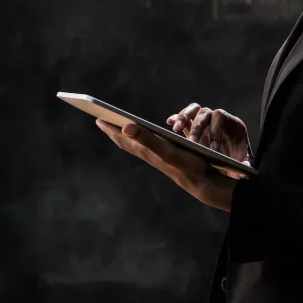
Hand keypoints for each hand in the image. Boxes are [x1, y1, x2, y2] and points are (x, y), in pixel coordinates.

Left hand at [95, 119, 238, 211]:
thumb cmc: (186, 165)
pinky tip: (145, 139)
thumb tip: (125, 127)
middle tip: (103, 121)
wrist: (204, 183)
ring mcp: (158, 157)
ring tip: (119, 129)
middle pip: (127, 142)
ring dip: (126, 137)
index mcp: (146, 150)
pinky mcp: (167, 158)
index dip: (110, 129)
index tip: (98, 119)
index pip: (123, 138)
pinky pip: (148, 148)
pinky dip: (141, 140)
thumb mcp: (166, 150)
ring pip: (136, 145)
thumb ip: (146, 138)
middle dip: (114, 131)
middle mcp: (149, 154)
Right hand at [166, 103, 254, 179]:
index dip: (215, 130)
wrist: (232, 161)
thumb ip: (246, 164)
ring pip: (193, 110)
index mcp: (232, 124)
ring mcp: (205, 121)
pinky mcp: (193, 127)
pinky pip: (184, 118)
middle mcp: (217, 119)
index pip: (220, 117)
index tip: (211, 149)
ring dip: (183, 118)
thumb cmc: (240, 160)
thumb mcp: (245, 163)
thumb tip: (245, 169)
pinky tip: (169, 123)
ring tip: (175, 130)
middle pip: (204, 113)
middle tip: (191, 143)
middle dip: (197, 128)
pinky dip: (176, 118)